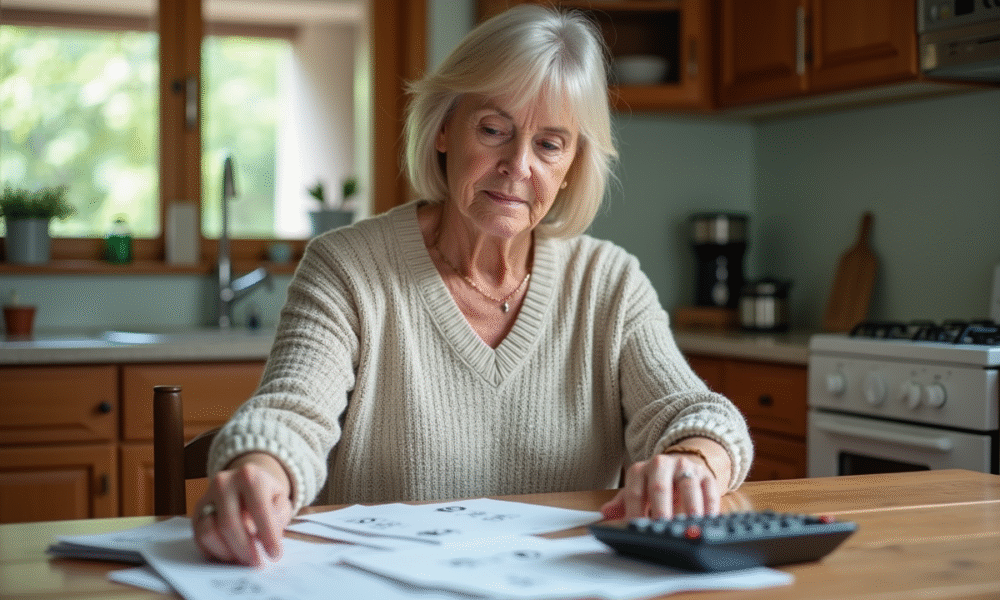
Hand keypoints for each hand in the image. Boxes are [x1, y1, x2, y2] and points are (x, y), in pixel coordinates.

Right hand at [192, 452, 292, 565]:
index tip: (274, 554)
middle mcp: (223, 483)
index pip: (258, 509)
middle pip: (230, 524)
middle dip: (245, 549)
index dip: (267, 535)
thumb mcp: (281, 499)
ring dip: (228, 552)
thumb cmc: (265, 494)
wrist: (245, 482)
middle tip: (256, 562)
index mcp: (249, 476)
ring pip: (209, 533)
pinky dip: (215, 551)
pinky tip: (230, 553)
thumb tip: (270, 535)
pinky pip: (200, 538)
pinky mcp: (197, 512)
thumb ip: (279, 515)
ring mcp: (206, 497)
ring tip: (243, 557)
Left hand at [599, 452, 720, 520]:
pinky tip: (708, 519)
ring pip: (687, 485)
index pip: (635, 492)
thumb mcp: (637, 489)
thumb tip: (605, 513)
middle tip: (662, 525)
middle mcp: (661, 465)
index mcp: (641, 470)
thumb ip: (622, 503)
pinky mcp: (705, 475)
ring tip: (689, 524)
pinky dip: (709, 505)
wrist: (682, 465)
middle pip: (659, 486)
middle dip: (660, 507)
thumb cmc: (656, 483)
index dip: (635, 511)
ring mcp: (685, 468)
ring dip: (689, 507)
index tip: (637, 528)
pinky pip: (709, 489)